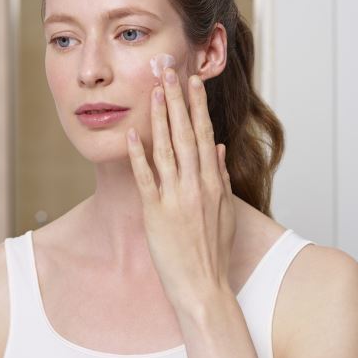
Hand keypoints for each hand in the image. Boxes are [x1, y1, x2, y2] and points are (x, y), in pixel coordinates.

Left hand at [125, 66, 236, 313]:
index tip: (192, 82)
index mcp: (213, 182)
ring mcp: (176, 198)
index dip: (197, 106)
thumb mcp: (225, 211)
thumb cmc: (214, 251)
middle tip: (169, 71)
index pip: (205, 134)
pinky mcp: (156, 213)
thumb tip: (220, 148)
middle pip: (186, 134)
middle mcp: (196, 185)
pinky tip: (132, 134)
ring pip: (166, 150)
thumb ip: (222, 177)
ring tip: (153, 91)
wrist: (204, 286)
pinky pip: (145, 179)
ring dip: (160, 119)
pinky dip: (139, 156)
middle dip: (177, 100)